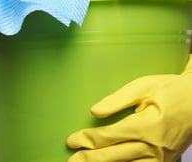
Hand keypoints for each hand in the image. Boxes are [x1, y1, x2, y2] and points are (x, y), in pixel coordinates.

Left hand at [67, 55, 191, 161]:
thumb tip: (94, 111)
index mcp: (147, 125)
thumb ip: (117, 100)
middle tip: (71, 161)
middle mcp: (153, 146)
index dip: (87, 139)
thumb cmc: (170, 90)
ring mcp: (160, 158)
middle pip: (113, 156)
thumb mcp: (143, 86)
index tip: (71, 141)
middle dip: (89, 159)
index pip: (109, 136)